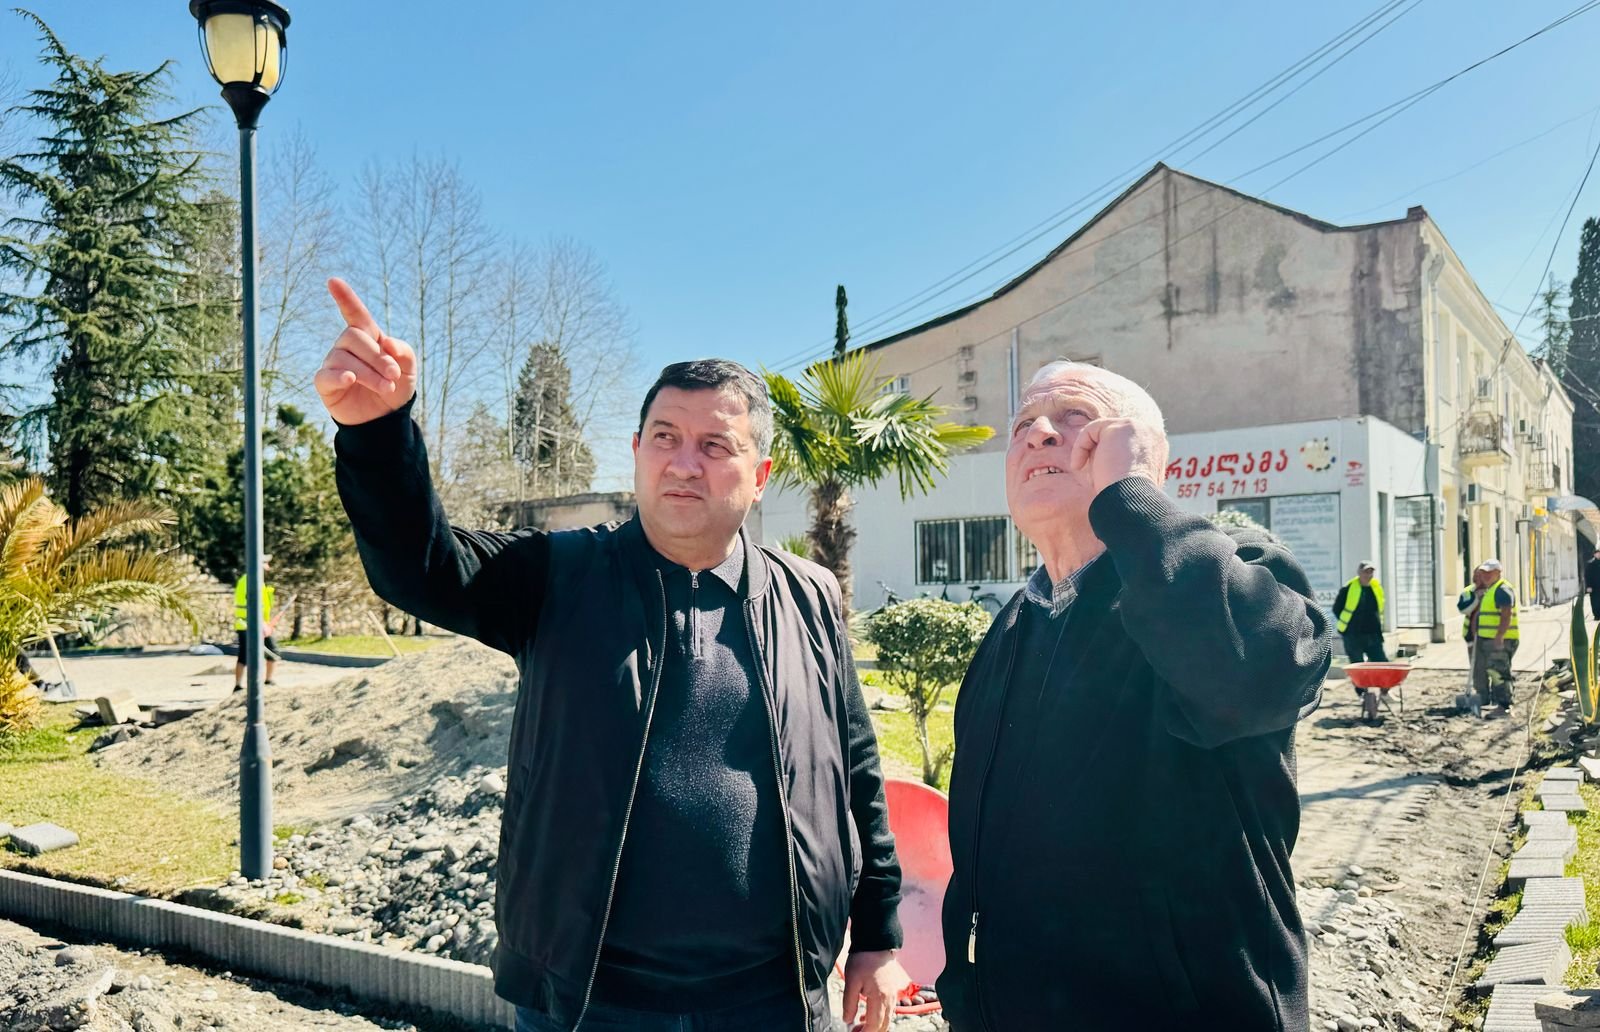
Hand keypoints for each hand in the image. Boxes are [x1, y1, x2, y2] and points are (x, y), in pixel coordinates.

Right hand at [315, 278, 415, 424]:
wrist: (385, 420)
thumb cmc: (395, 389)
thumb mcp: (409, 370)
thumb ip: (404, 351)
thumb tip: (387, 341)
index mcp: (368, 338)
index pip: (355, 314)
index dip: (345, 298)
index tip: (333, 281)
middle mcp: (347, 347)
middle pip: (355, 337)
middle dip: (377, 356)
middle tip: (393, 375)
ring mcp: (334, 364)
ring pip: (345, 358)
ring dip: (369, 373)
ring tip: (385, 387)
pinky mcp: (326, 383)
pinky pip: (327, 375)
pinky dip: (339, 376)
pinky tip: (350, 379)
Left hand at [841, 949, 907, 1031]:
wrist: (876, 942)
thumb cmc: (863, 960)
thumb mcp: (851, 981)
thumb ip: (849, 1003)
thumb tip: (847, 1020)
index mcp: (879, 998)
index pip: (874, 1025)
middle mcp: (889, 999)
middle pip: (883, 1026)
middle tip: (855, 1031)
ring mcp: (893, 995)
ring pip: (887, 1019)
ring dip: (875, 1026)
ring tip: (859, 1025)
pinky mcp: (892, 990)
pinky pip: (889, 1010)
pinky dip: (879, 1017)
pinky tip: (866, 1015)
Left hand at [1066, 417, 1167, 495]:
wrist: (1132, 501)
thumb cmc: (1129, 499)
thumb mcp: (1128, 479)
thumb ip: (1121, 464)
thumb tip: (1103, 463)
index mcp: (1157, 448)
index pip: (1126, 444)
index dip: (1108, 457)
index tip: (1101, 476)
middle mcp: (1152, 433)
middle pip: (1114, 436)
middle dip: (1098, 453)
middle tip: (1094, 475)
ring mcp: (1139, 427)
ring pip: (1102, 432)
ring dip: (1088, 452)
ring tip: (1085, 473)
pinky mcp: (1121, 427)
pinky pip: (1092, 430)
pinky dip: (1080, 447)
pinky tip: (1078, 466)